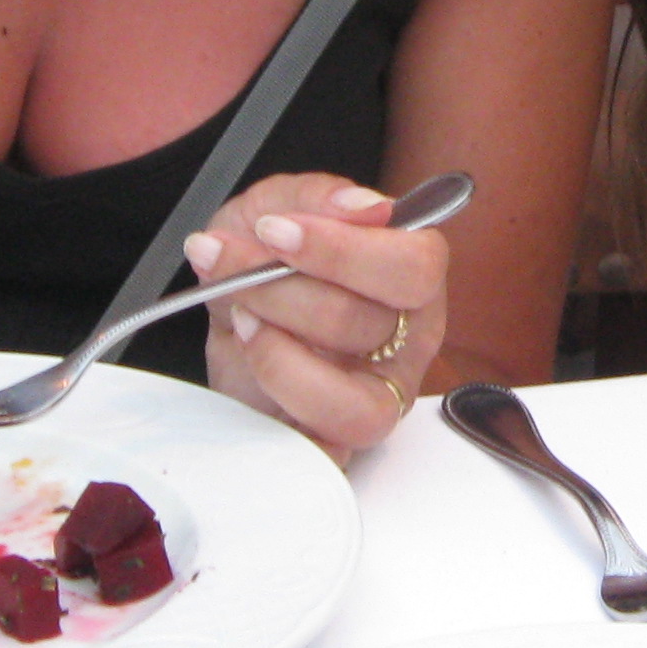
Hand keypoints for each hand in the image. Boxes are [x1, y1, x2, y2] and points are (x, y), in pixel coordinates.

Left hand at [194, 172, 449, 460]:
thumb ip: (317, 197)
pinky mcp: (338, 442)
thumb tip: (362, 206)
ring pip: (356, 401)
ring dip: (277, 352)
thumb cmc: (267, 261)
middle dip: (285, 291)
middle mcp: (408, 340)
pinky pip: (324, 450)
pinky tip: (247, 356)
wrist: (231, 320)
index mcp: (411, 274)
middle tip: (236, 269)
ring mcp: (380, 398)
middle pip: (370, 325)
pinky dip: (276, 403)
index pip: (415, 266)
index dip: (341, 250)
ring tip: (242, 318)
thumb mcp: (276, 206)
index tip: (275, 230)